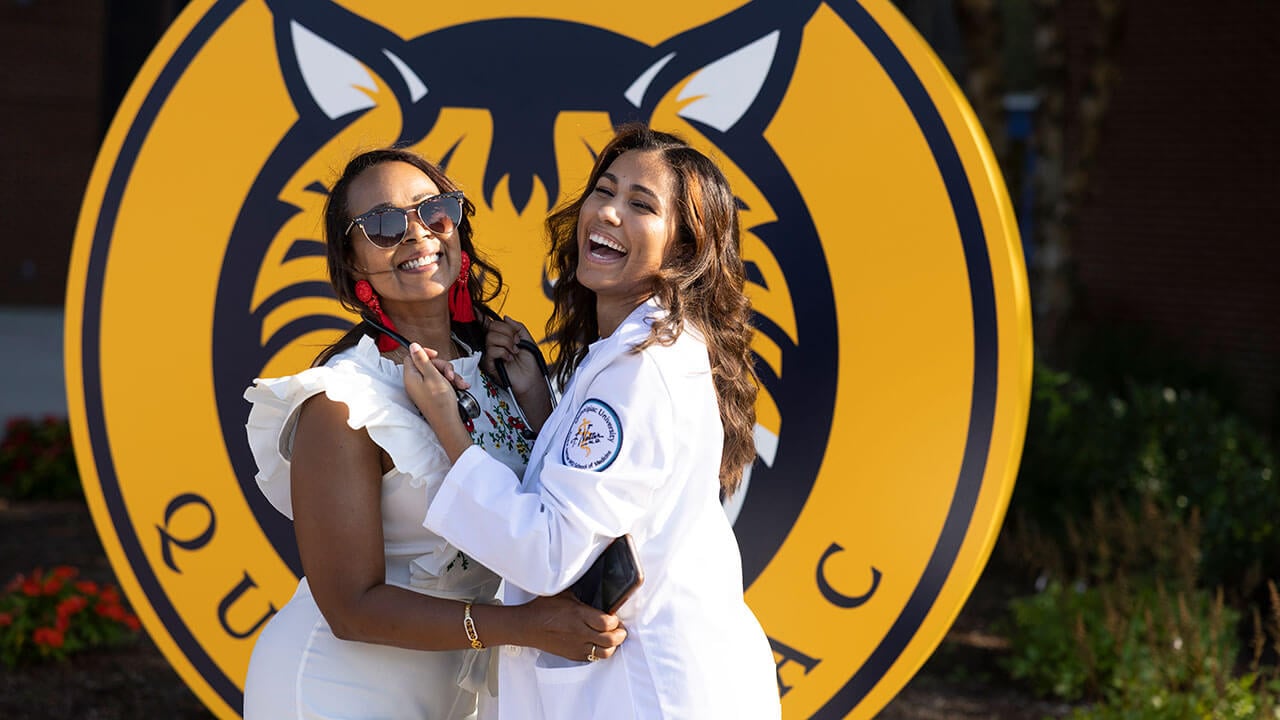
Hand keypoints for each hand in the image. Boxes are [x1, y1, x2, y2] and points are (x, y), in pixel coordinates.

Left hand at [403, 343, 472, 461]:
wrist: (448, 423)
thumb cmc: (440, 402)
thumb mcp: (433, 376)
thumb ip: (422, 360)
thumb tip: (412, 346)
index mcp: (411, 377)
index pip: (412, 357)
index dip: (425, 354)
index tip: (436, 355)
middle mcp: (415, 382)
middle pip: (427, 364)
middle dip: (443, 367)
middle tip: (450, 375)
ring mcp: (424, 388)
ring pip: (437, 373)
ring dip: (450, 375)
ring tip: (459, 384)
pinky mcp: (432, 393)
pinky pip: (441, 381)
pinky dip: (451, 383)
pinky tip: (460, 387)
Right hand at [481, 316, 551, 429]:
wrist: (532, 378)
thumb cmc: (530, 362)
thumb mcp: (527, 339)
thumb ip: (517, 326)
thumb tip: (505, 317)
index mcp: (502, 337)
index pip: (490, 324)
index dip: (482, 316)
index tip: (476, 310)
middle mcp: (494, 344)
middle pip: (492, 327)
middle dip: (508, 332)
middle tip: (517, 343)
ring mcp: (490, 353)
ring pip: (491, 337)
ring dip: (507, 343)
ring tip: (514, 351)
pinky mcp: (489, 364)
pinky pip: (492, 350)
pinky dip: (504, 353)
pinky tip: (509, 359)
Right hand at [517, 592, 626, 661]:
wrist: (527, 626)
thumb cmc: (543, 609)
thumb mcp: (565, 594)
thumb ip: (583, 593)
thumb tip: (597, 588)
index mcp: (579, 615)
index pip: (608, 623)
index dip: (616, 621)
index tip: (615, 617)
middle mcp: (580, 632)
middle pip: (611, 639)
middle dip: (620, 634)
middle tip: (620, 629)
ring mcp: (577, 646)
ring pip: (605, 652)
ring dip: (612, 645)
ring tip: (611, 638)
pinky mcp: (573, 655)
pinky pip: (593, 658)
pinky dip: (600, 652)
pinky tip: (598, 644)